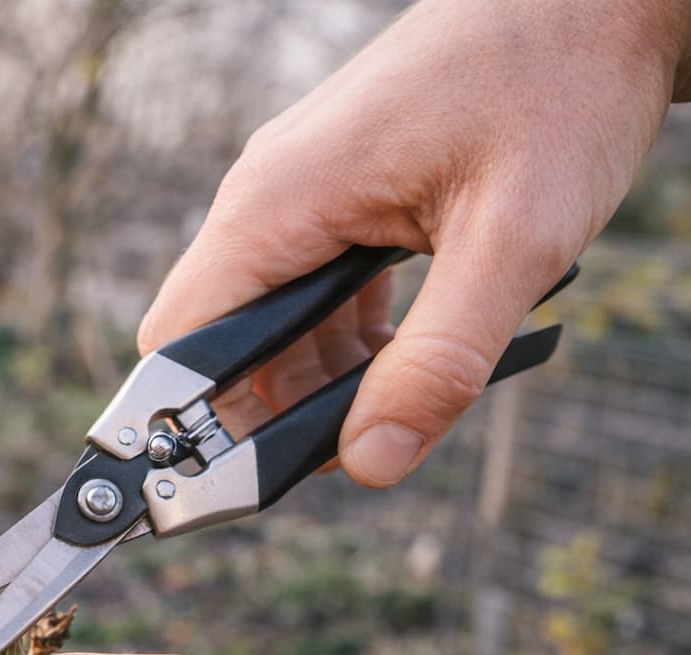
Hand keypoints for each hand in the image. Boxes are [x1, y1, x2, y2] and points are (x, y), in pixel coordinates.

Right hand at [140, 0, 690, 486]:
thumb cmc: (560, 85)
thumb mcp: (514, 241)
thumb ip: (437, 363)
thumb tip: (371, 466)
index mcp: (276, 203)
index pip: (180, 343)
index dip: (195, 425)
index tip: (243, 483)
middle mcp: (267, 197)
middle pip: (224, 344)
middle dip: (279, 410)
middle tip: (366, 445)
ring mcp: (300, 191)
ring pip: (271, 323)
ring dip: (325, 377)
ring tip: (412, 393)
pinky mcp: (337, 191)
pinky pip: (312, 289)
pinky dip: (350, 337)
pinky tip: (416, 349)